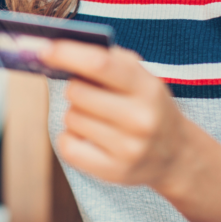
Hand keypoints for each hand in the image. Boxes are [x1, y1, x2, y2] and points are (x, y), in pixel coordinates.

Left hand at [40, 41, 192, 191]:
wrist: (176, 154)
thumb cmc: (147, 105)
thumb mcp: (141, 77)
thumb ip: (108, 60)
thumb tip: (58, 50)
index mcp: (147, 87)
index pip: (100, 64)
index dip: (67, 54)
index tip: (44, 50)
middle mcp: (141, 119)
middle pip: (77, 92)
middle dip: (75, 88)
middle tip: (89, 93)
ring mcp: (129, 148)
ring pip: (71, 118)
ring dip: (75, 114)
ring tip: (97, 118)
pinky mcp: (114, 172)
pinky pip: (68, 146)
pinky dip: (69, 138)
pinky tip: (87, 136)